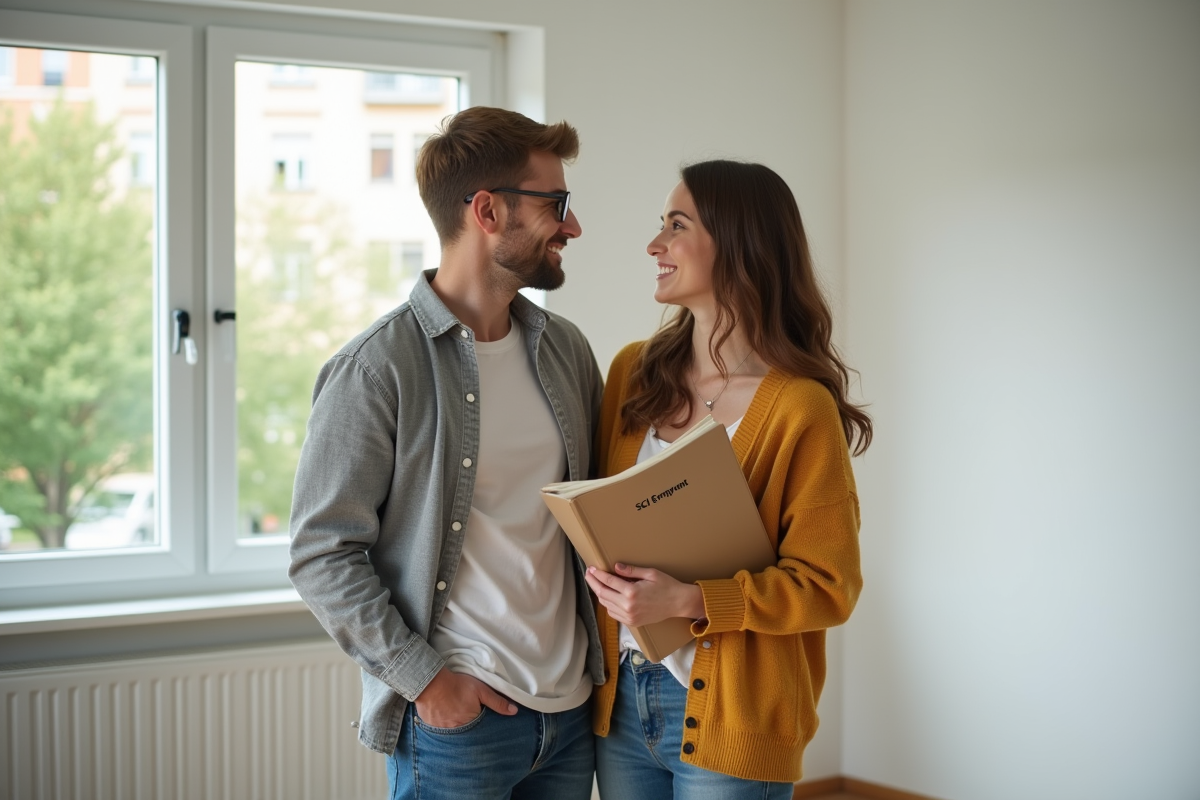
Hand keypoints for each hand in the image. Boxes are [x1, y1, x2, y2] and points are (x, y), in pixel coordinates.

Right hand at [414, 668, 516, 727]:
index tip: (477, 715)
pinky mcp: (431, 726)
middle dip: (467, 725)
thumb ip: (497, 702)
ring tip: (453, 714)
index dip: (480, 722)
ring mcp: (442, 730)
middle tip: (463, 713)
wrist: (431, 682)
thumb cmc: (458, 685)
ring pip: (452, 731)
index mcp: (471, 723)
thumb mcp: (481, 691)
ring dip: (454, 725)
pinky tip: (442, 715)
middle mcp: (457, 730)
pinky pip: (439, 729)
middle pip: (466, 731)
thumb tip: (514, 711)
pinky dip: (442, 723)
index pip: (479, 729)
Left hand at [585, 563, 705, 626]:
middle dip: (594, 583)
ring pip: (606, 605)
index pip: (608, 582)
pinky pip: (613, 613)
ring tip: (597, 583)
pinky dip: (607, 604)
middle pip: (603, 594)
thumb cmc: (667, 586)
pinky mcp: (632, 622)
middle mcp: (628, 606)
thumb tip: (615, 567)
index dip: (597, 574)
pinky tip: (607, 596)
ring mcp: (629, 616)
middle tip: (589, 574)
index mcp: (632, 592)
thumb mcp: (650, 573)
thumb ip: (631, 571)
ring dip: (600, 593)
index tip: (591, 569)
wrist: (678, 603)